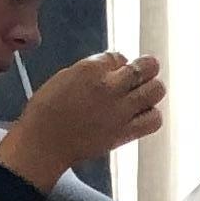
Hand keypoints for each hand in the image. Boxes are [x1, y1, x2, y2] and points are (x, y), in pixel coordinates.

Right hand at [0, 51, 165, 188]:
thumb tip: (109, 68)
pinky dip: (151, 115)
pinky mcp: (124, 132)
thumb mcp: (64, 77)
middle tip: (140, 76)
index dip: (119, 63)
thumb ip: (90, 70)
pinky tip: (141, 115)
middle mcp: (109, 86)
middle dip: (145, 68)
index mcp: (90, 69)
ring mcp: (120, 110)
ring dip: (152, 90)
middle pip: (147, 67)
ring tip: (142, 95)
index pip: (120, 56)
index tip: (115, 71)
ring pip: (156, 90)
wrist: (43, 144)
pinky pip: (154, 119)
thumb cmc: (46, 112)